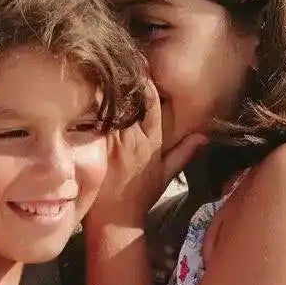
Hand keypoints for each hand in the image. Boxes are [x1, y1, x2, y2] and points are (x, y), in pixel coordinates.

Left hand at [89, 84, 203, 227]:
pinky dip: (88, 110)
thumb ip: (184, 153)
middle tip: (114, 65)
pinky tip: (81, 99)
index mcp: (150, 140)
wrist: (115, 219)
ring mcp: (110, 141)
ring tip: (96, 77)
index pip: (151, 101)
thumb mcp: (165, 175)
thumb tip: (204, 137)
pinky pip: (91, 121)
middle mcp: (131, 137)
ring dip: (103, 93)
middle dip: (122, 82)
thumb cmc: (139, 197)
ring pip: (107, 107)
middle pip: (126, 98)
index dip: (145, 82)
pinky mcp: (93, 147)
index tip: (139, 70)